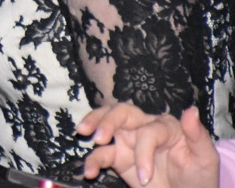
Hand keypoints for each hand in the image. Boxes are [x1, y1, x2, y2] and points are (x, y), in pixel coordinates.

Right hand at [79, 104, 217, 187]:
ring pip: (105, 122)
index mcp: (165, 126)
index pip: (148, 131)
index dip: (143, 151)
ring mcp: (129, 141)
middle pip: (121, 112)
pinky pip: (101, 154)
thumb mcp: (205, 159)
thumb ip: (197, 135)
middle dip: (106, 120)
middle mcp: (144, 127)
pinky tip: (88, 171)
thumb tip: (191, 110)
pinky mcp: (119, 157)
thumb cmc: (198, 176)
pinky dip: (92, 161)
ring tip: (82, 134)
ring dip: (93, 124)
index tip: (145, 177)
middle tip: (97, 137)